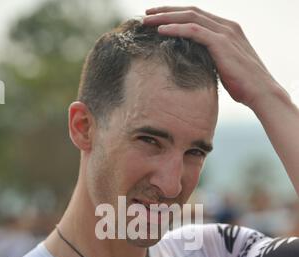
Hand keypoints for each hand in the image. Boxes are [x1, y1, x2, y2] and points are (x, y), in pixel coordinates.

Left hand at [143, 6, 278, 108]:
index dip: (176, 15)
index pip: (197, 16)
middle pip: (190, 11)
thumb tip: (197, 66)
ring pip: (189, 17)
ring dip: (166, 18)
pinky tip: (160, 31)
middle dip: (167, 12)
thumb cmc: (244, 86)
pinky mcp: (221, 43)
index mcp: (227, 30)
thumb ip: (212, 60)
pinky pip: (193, 30)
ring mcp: (224, 32)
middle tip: (146, 15)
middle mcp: (226, 26)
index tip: (158, 20)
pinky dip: (175, 29)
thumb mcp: (225, 68)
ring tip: (147, 22)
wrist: (261, 92)